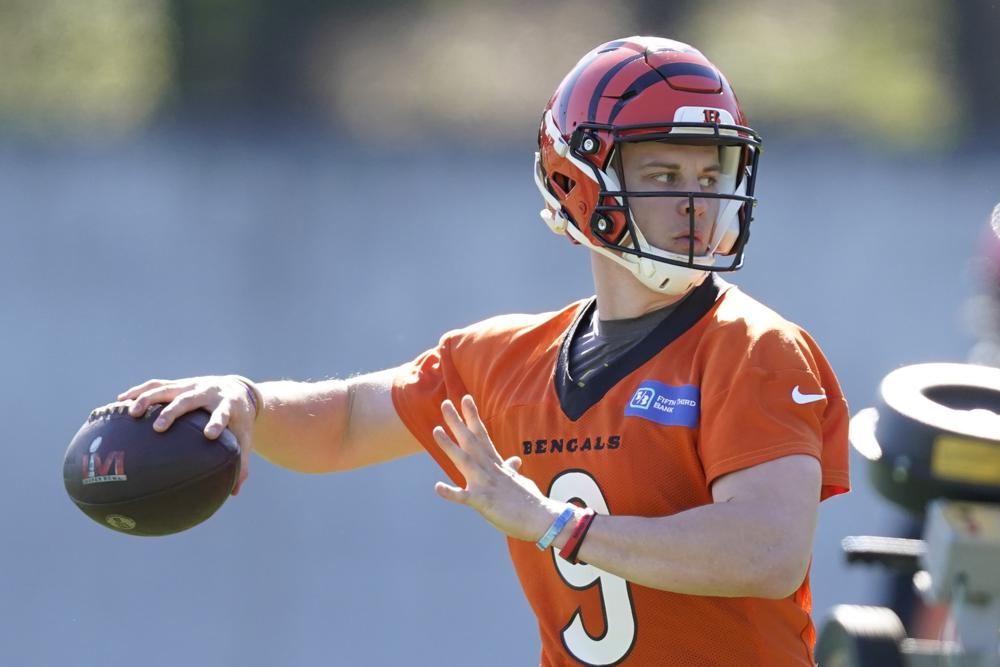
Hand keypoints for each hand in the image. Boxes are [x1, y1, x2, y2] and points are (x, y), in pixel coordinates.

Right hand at [117, 376, 256, 494]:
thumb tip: (234, 493)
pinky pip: (157, 385)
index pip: (223, 413)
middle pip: (189, 400)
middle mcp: (208, 393)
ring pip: (168, 389)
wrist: (238, 389)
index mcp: (228, 406)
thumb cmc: (239, 420)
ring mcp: (192, 386)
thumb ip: (241, 463)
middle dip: (173, 412)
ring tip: (131, 413)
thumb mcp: (244, 438)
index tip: (209, 434)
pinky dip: (139, 391)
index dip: (217, 422)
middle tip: (159, 428)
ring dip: (148, 399)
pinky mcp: (180, 384)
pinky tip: (121, 401)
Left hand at [432, 395, 563, 541]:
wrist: (541, 519)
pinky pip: (464, 498)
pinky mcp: (484, 503)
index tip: (464, 399)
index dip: (472, 417)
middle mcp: (490, 470)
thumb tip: (515, 461)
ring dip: (450, 446)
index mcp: (496, 465)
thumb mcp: (519, 481)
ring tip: (435, 431)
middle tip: (445, 404)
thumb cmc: (530, 502)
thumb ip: (512, 470)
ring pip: (465, 461)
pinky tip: (437, 487)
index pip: (482, 435)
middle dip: (457, 422)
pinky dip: (451, 493)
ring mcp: (486, 485)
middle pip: (471, 441)